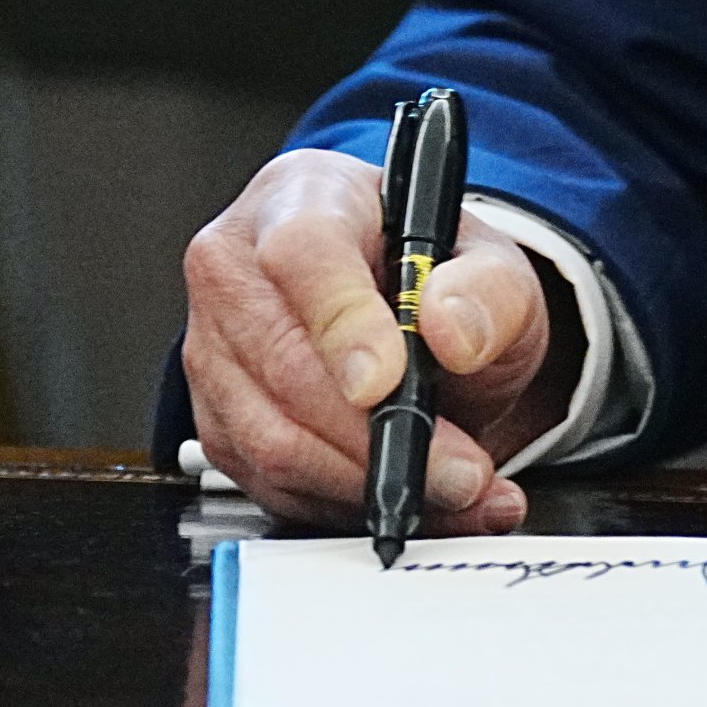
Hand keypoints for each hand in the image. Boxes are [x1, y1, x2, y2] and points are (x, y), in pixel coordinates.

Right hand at [183, 148, 565, 535]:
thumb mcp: (492, 264)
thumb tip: (452, 332)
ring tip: (455, 491)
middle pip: (280, 364)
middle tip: (461, 471)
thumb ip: (490, 289)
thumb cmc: (430, 273)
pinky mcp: (218, 423)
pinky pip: (272, 485)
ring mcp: (214, 350)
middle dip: (377, 436)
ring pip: (270, 440)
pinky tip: (416, 503)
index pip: (302, 253)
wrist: (406, 309)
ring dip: (370, 484)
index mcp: (300, 199)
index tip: (389, 383)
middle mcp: (235, 269)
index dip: (342, 323)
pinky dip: (350, 507)